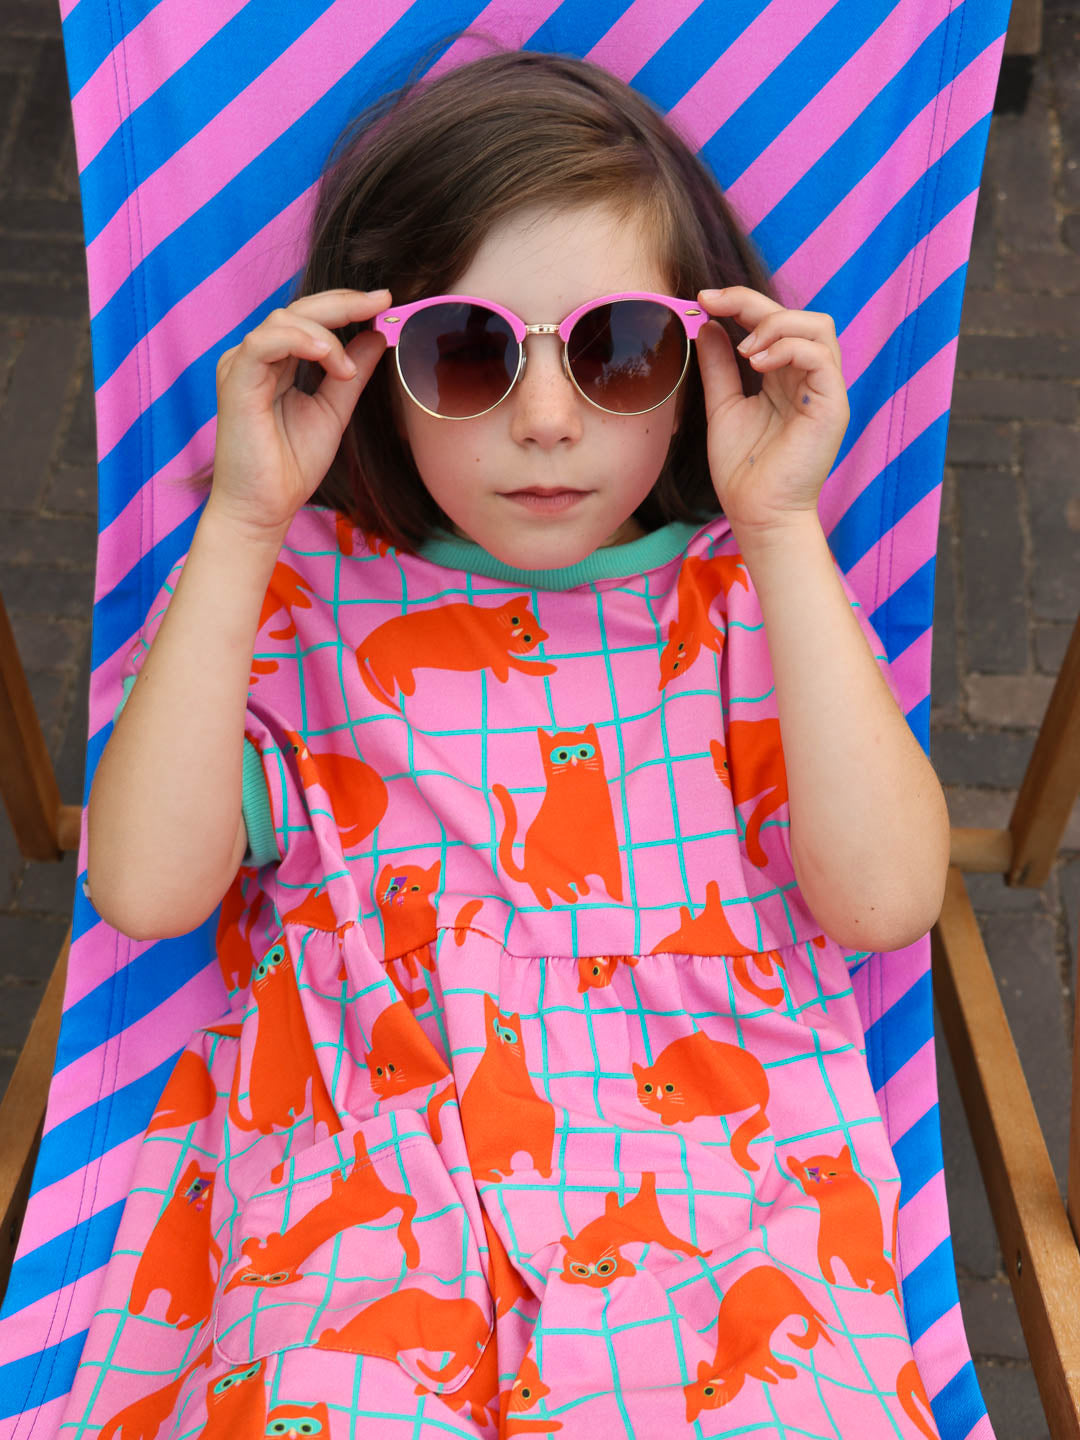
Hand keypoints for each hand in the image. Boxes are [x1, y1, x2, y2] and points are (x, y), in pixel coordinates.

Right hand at [208, 288, 390, 538]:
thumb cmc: (291, 465)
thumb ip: (351, 374)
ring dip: (324, 335)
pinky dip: (300, 343)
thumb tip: (376, 335)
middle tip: (381, 302)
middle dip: (343, 302)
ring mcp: (242, 366)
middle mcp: (256, 358)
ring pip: (283, 320)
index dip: (346, 305)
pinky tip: (329, 359)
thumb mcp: (334, 411)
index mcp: (276, 362)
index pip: (310, 319)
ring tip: (346, 370)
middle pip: (298, 310)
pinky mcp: (236, 381)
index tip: (385, 301)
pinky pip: (264, 343)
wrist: (265, 507)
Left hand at [693, 287, 849, 536]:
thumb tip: (709, 325)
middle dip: (752, 302)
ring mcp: (824, 390)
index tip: (702, 299)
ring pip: (818, 326)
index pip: (773, 322)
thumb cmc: (744, 470)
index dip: (740, 302)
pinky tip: (756, 364)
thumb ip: (719, 367)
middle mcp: (808, 378)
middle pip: (797, 315)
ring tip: (743, 350)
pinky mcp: (832, 405)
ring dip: (775, 325)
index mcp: (785, 376)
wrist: (758, 513)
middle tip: (714, 305)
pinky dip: (788, 348)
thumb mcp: (723, 407)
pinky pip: (820, 356)